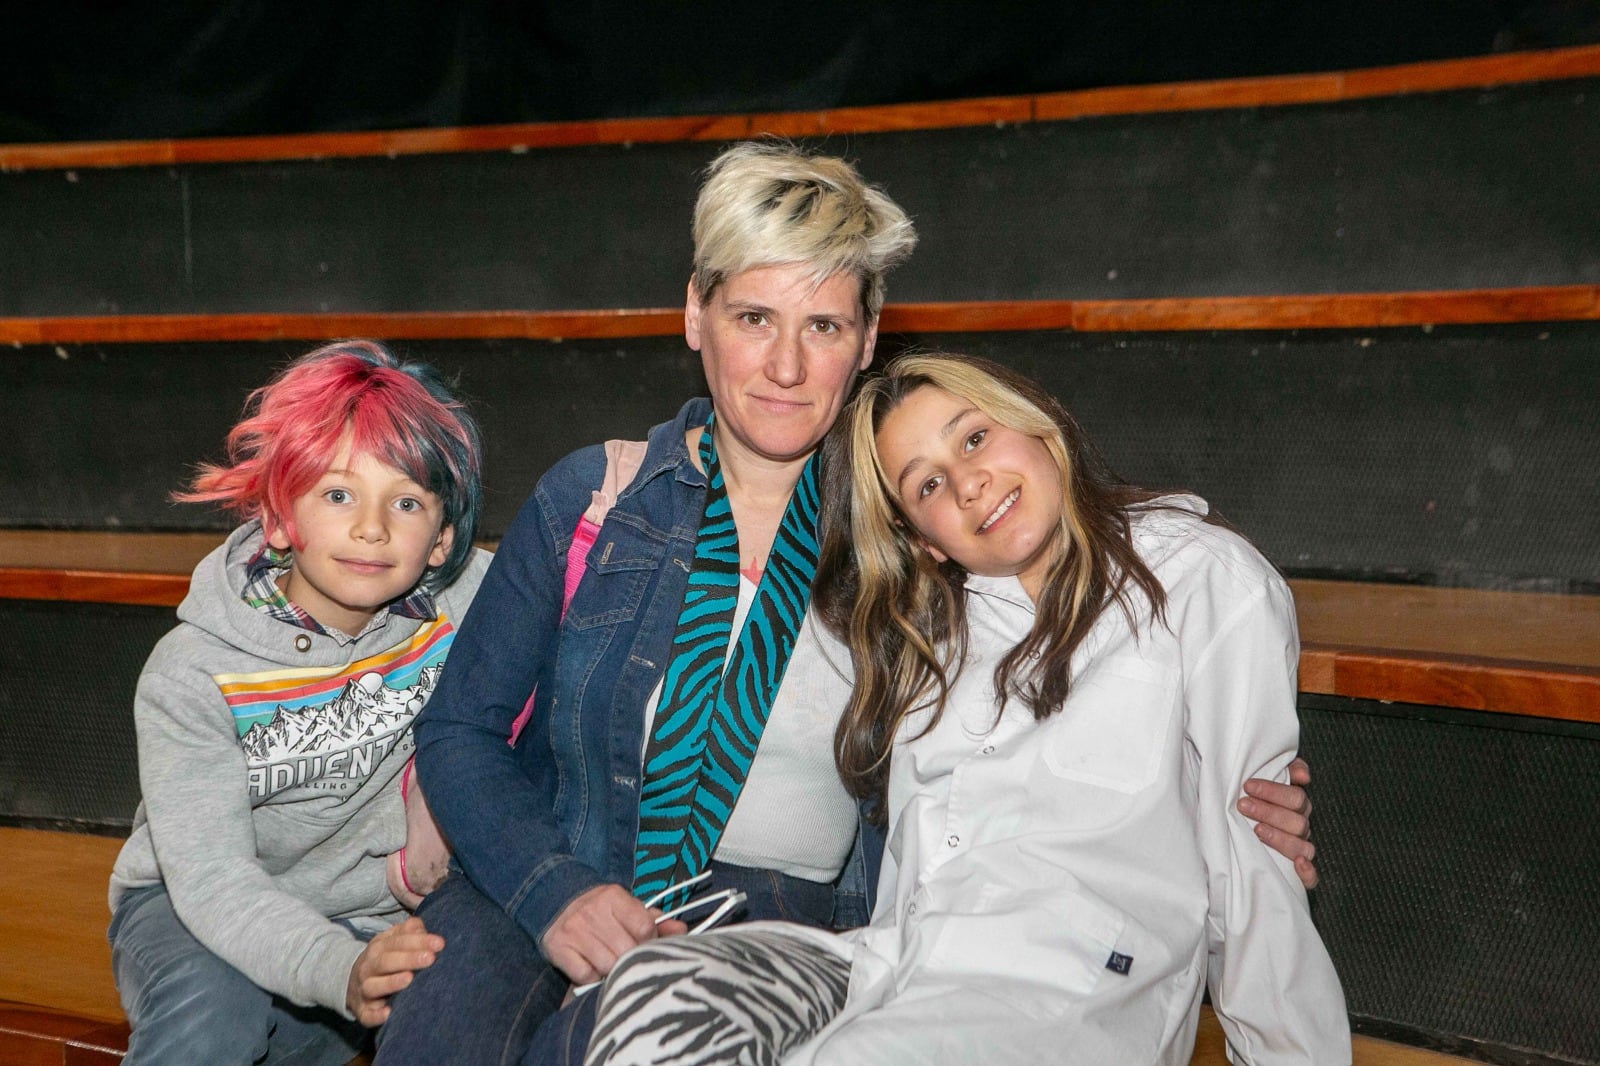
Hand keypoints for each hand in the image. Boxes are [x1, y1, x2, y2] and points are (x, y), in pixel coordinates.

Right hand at [345, 916, 443, 1026]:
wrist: (351, 982)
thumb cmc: (383, 959)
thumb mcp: (391, 941)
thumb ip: (407, 932)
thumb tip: (421, 927)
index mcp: (378, 948)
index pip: (397, 941)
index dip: (418, 941)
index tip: (439, 943)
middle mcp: (368, 968)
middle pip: (386, 961)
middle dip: (408, 959)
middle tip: (430, 959)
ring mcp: (363, 990)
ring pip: (373, 986)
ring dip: (391, 983)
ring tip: (409, 979)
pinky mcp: (362, 1011)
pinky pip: (366, 1015)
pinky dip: (375, 1016)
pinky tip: (388, 1013)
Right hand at [540, 884, 688, 984]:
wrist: (554, 903)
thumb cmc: (600, 910)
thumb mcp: (626, 907)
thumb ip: (655, 920)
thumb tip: (682, 930)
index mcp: (614, 897)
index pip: (644, 927)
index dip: (649, 941)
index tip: (644, 944)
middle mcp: (593, 912)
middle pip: (626, 950)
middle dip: (631, 959)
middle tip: (629, 958)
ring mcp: (574, 931)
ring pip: (607, 966)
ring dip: (613, 970)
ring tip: (611, 963)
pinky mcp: (559, 949)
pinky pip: (586, 976)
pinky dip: (593, 978)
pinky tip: (593, 968)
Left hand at [1238, 756, 1317, 888]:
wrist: (1237, 820)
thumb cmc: (1250, 799)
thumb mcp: (1263, 777)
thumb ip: (1285, 768)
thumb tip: (1303, 776)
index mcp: (1296, 806)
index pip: (1295, 797)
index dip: (1273, 791)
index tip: (1248, 786)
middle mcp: (1300, 827)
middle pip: (1297, 821)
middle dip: (1269, 812)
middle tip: (1244, 805)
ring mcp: (1300, 850)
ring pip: (1302, 847)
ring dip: (1281, 838)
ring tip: (1257, 830)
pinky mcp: (1297, 873)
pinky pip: (1312, 878)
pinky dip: (1308, 872)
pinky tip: (1297, 864)